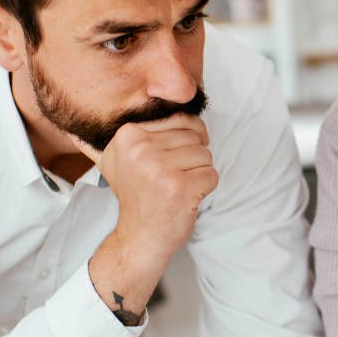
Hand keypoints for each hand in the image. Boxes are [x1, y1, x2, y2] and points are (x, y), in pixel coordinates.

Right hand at [78, 117, 217, 306]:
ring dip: (198, 174)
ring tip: (176, 188)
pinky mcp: (180, 187)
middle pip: (194, 137)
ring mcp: (160, 169)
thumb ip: (143, 130)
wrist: (139, 237)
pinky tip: (184, 198)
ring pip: (205, 155)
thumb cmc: (140, 196)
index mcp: (127, 135)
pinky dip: (205, 188)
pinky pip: (211, 175)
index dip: (187, 139)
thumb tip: (167, 99)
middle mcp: (140, 149)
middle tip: (170, 179)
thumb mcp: (125, 157)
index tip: (174, 159)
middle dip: (191, 159)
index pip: (180, 120)